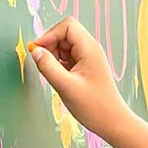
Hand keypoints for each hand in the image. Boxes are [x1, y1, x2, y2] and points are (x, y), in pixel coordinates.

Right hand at [30, 18, 131, 139]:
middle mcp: (90, 49)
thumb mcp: (66, 87)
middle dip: (50, 46)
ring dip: (53, 56)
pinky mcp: (85, 67)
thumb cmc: (94, 106)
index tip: (37, 50)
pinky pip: (67, 58)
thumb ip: (48, 67)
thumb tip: (35, 51)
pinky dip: (58, 64)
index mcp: (89, 49)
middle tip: (43, 64)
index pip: (67, 26)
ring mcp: (88, 58)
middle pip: (64, 34)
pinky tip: (59, 78)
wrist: (112, 122)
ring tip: (53, 75)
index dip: (49, 34)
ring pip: (64, 46)